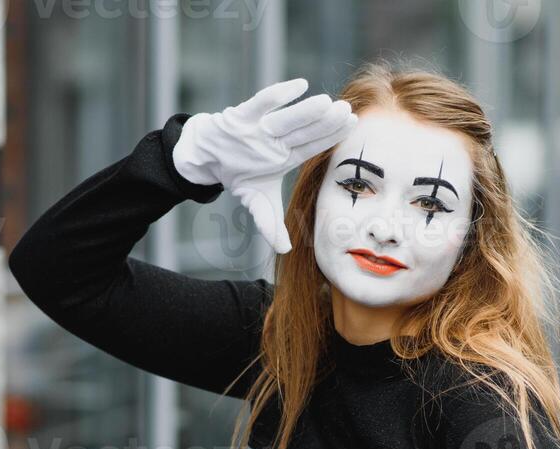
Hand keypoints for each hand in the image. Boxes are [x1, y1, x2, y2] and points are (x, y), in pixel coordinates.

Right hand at [171, 77, 357, 253]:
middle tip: (347, 112)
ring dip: (306, 112)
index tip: (352, 125)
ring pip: (286, 119)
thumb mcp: (255, 201)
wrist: (207, 155)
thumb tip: (285, 250)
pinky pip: (260, 104)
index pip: (312, 146)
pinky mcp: (240, 117)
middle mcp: (276, 140)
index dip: (331, 137)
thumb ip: (270, 224)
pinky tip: (299, 86)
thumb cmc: (237, 173)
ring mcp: (259, 128)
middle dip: (325, 123)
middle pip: (304, 131)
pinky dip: (277, 95)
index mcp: (285, 156)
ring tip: (328, 103)